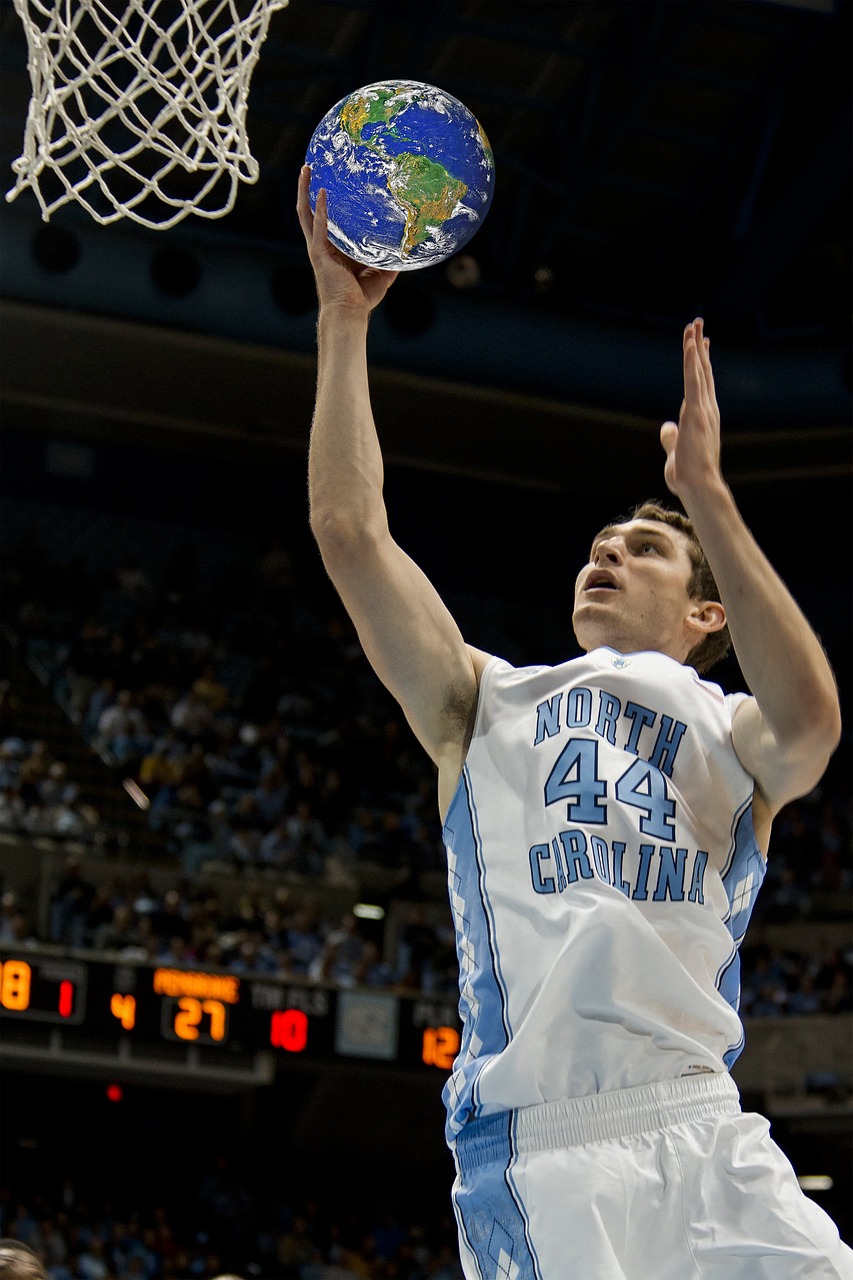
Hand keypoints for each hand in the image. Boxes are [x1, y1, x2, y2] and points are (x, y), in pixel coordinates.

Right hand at [296, 165, 397, 314]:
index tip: (329, 183)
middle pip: (309, 211)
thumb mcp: (380, 275)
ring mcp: (318, 249)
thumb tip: (405, 252)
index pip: (326, 221)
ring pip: (305, 214)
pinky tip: (321, 192)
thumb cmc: (360, 299)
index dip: (325, 203)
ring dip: (304, 191)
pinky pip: (317, 227)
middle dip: (307, 189)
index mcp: (335, 250)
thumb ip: (389, 262)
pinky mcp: (319, 254)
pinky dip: (318, 210)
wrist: (349, 314)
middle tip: (309, 167)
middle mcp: (322, 245)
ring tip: (306, 170)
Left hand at [660, 318, 722, 499]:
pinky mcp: (695, 412)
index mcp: (703, 417)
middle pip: (703, 371)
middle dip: (699, 346)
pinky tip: (691, 344)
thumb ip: (671, 437)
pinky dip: (692, 361)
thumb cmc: (688, 475)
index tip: (701, 344)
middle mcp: (707, 409)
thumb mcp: (675, 451)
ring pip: (698, 370)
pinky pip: (693, 381)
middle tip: (698, 324)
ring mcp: (703, 409)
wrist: (698, 486)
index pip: (703, 383)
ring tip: (694, 324)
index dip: (702, 363)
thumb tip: (666, 427)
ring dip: (695, 346)